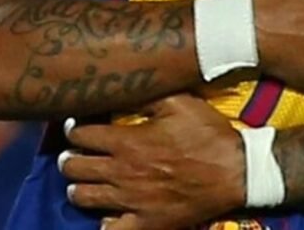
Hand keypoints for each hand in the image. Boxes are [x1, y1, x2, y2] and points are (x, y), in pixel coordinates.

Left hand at [61, 95, 244, 229]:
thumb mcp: (180, 102)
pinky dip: (103, 223)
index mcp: (128, 142)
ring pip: (84, 197)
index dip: (74, 128)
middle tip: (72, 153)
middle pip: (75, 167)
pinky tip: (105, 215)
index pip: (82, 135)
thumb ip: (147, 95)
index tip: (75, 126)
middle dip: (69, 158)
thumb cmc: (208, 134)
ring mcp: (130, 201)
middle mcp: (121, 172)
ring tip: (82, 181)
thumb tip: (122, 88)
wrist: (234, 171)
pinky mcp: (144, 222)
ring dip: (78, 187)